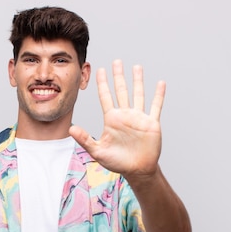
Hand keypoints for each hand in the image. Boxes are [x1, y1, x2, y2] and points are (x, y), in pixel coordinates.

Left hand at [69, 59, 164, 178]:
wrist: (137, 170)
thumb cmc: (117, 162)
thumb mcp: (97, 151)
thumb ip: (84, 139)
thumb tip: (70, 129)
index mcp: (112, 119)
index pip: (105, 97)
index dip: (102, 83)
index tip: (99, 70)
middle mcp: (125, 115)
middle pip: (121, 91)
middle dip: (118, 76)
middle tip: (116, 61)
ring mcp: (138, 118)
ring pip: (138, 94)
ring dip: (138, 81)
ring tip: (136, 67)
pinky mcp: (151, 123)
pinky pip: (155, 106)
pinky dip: (158, 95)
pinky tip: (160, 83)